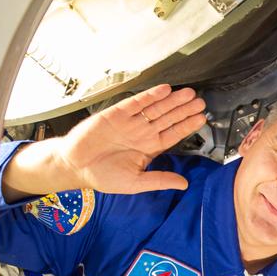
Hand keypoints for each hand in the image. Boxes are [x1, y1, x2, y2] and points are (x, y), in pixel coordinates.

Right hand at [2, 84, 206, 200]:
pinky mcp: (116, 114)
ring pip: (156, 108)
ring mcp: (130, 122)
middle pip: (168, 118)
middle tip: (200, 102)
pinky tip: (164, 90)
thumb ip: (159, 180)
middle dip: (184, 110)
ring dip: (172, 100)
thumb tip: (184, 184)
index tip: (202, 119)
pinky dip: (150, 96)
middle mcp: (142, 132)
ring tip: (188, 94)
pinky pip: (136, 102)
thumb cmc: (103, 175)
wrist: (74, 166)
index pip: (173, 134)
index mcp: (149, 148)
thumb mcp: (134, 182)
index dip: (187, 126)